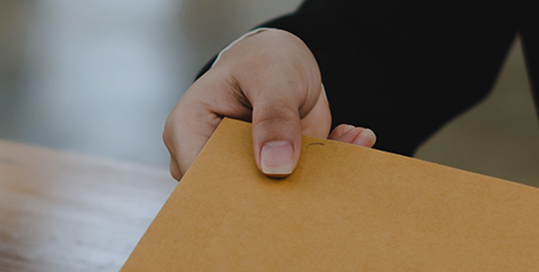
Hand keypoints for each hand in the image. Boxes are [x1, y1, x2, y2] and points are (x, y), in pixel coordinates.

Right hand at [163, 28, 375, 179]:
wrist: (284, 61)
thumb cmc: (264, 61)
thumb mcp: (273, 77)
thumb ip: (275, 117)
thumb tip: (275, 164)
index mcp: (187, 130)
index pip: (202, 177)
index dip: (235, 190)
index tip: (279, 183)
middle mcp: (205, 156)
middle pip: (231, 193)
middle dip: (279, 190)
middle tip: (320, 170)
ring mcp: (237, 168)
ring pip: (268, 194)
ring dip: (311, 177)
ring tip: (346, 142)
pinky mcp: (267, 174)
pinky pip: (295, 185)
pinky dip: (327, 167)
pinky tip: (351, 138)